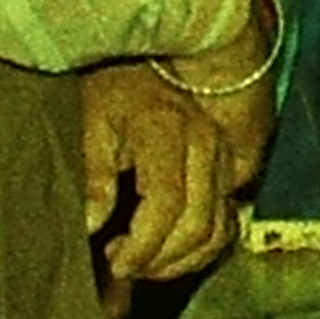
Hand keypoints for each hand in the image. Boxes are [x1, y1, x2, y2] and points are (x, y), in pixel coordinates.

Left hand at [81, 67, 245, 285]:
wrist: (152, 54)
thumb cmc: (115, 88)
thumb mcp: (91, 124)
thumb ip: (93, 176)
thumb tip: (90, 226)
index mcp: (170, 130)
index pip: (167, 204)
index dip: (143, 244)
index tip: (114, 261)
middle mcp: (207, 144)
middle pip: (198, 223)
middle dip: (159, 259)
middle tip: (120, 265)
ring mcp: (224, 157)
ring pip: (219, 230)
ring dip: (181, 260)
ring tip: (142, 261)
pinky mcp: (229, 169)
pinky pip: (228, 223)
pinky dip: (202, 248)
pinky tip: (167, 251)